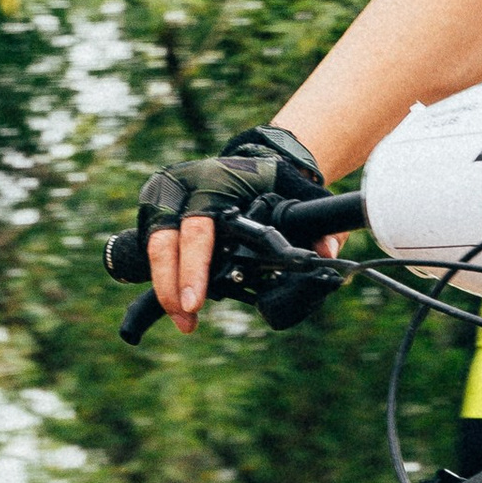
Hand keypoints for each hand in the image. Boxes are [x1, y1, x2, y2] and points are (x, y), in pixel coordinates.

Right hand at [132, 125, 326, 333]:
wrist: (256, 161)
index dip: (194, 266)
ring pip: (153, 247)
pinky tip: (176, 305)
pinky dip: (164, 278)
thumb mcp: (303, 198)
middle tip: (187, 317)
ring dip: (164, 288)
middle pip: (164, 241)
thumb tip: (327, 253)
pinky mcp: (157, 211)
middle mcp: (182, 185)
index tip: (198, 300)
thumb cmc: (278, 183)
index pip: (198, 227)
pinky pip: (153, 248)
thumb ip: (322, 226)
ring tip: (184, 320)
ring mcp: (164, 196)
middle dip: (171, 285)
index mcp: (215, 180)